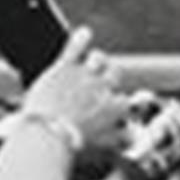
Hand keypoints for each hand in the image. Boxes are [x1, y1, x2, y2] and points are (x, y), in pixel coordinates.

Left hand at [21, 32, 132, 158]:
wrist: (48, 133)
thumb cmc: (73, 143)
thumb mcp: (104, 146)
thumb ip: (121, 139)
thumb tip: (131, 137)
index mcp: (115, 107)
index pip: (124, 100)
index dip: (117, 102)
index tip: (113, 105)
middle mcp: (104, 88)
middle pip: (114, 73)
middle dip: (110, 75)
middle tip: (103, 80)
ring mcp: (84, 76)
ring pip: (98, 60)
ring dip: (97, 60)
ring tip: (94, 60)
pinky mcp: (64, 68)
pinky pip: (75, 48)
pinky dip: (80, 39)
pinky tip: (83, 33)